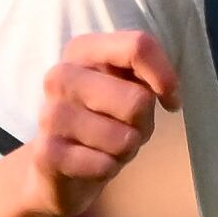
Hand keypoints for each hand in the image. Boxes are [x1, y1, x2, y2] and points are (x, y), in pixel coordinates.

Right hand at [26, 31, 175, 216]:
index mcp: (83, 50)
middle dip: (143, 124)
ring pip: (123, 139)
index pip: (138, 46)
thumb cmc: (103, 120)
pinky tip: (91, 163)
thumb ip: (147, 76)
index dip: (165, 77)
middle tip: (126, 129)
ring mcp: (50, 114)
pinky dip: (108, 170)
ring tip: (107, 147)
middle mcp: (61, 76)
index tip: (170, 100)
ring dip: (125, 151)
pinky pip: (104, 165)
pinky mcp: (47, 153)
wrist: (58, 166)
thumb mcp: (127, 89)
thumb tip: (169, 93)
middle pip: (137, 101)